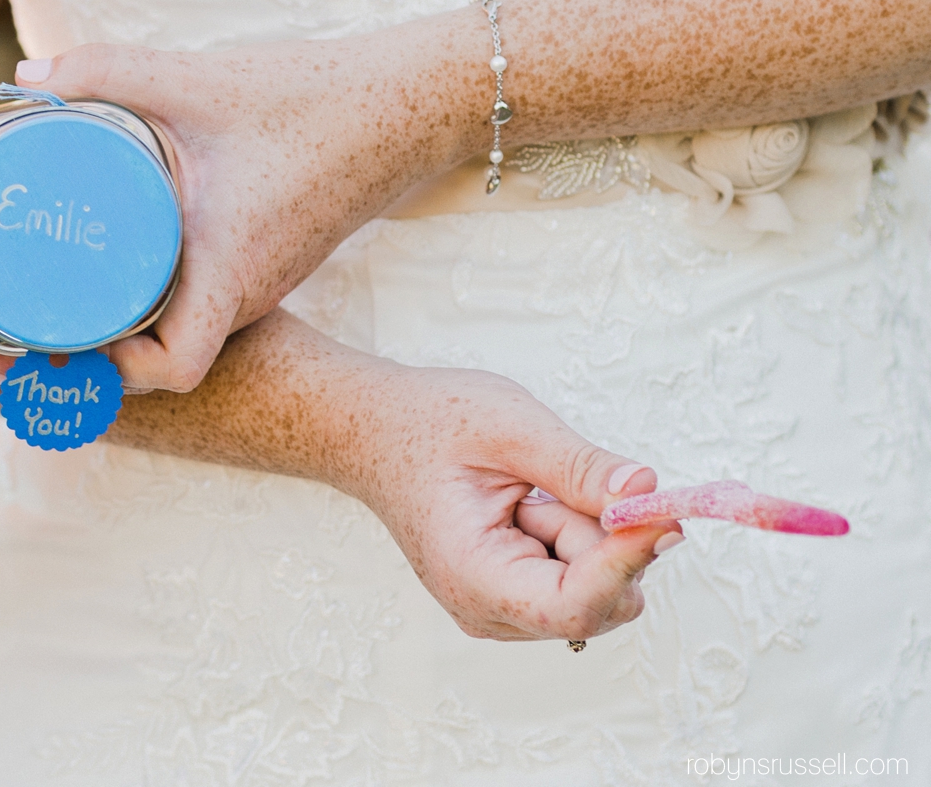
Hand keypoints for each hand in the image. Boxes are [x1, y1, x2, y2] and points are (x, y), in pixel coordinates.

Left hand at [7, 22, 484, 389]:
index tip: (53, 344)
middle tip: (11, 333)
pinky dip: (149, 306)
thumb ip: (107, 71)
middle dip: (84, 360)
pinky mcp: (264, 257)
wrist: (411, 98)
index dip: (110, 375)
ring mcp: (259, 280)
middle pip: (159, 362)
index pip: (172, 370)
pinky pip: (198, 304)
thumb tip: (26, 76)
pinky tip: (108, 270)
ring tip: (42, 305)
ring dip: (115, 334)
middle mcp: (246, 292)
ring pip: (177, 333)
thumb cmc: (314, 97)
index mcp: (230, 270)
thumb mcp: (198, 79)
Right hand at [341, 359, 680, 641]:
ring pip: (593, 591)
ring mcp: (498, 611)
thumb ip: (581, 467)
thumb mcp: (509, 427)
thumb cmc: (427, 423)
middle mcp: (486, 611)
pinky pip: (577, 582)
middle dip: (598, 539)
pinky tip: (526, 508)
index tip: (663, 513)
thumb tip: (648, 494)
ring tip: (524, 493)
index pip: (576, 605)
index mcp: (473, 576)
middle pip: (595, 600)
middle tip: (554, 482)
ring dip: (582, 536)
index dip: (627, 562)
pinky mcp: (512, 600)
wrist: (372, 431)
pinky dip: (572, 541)